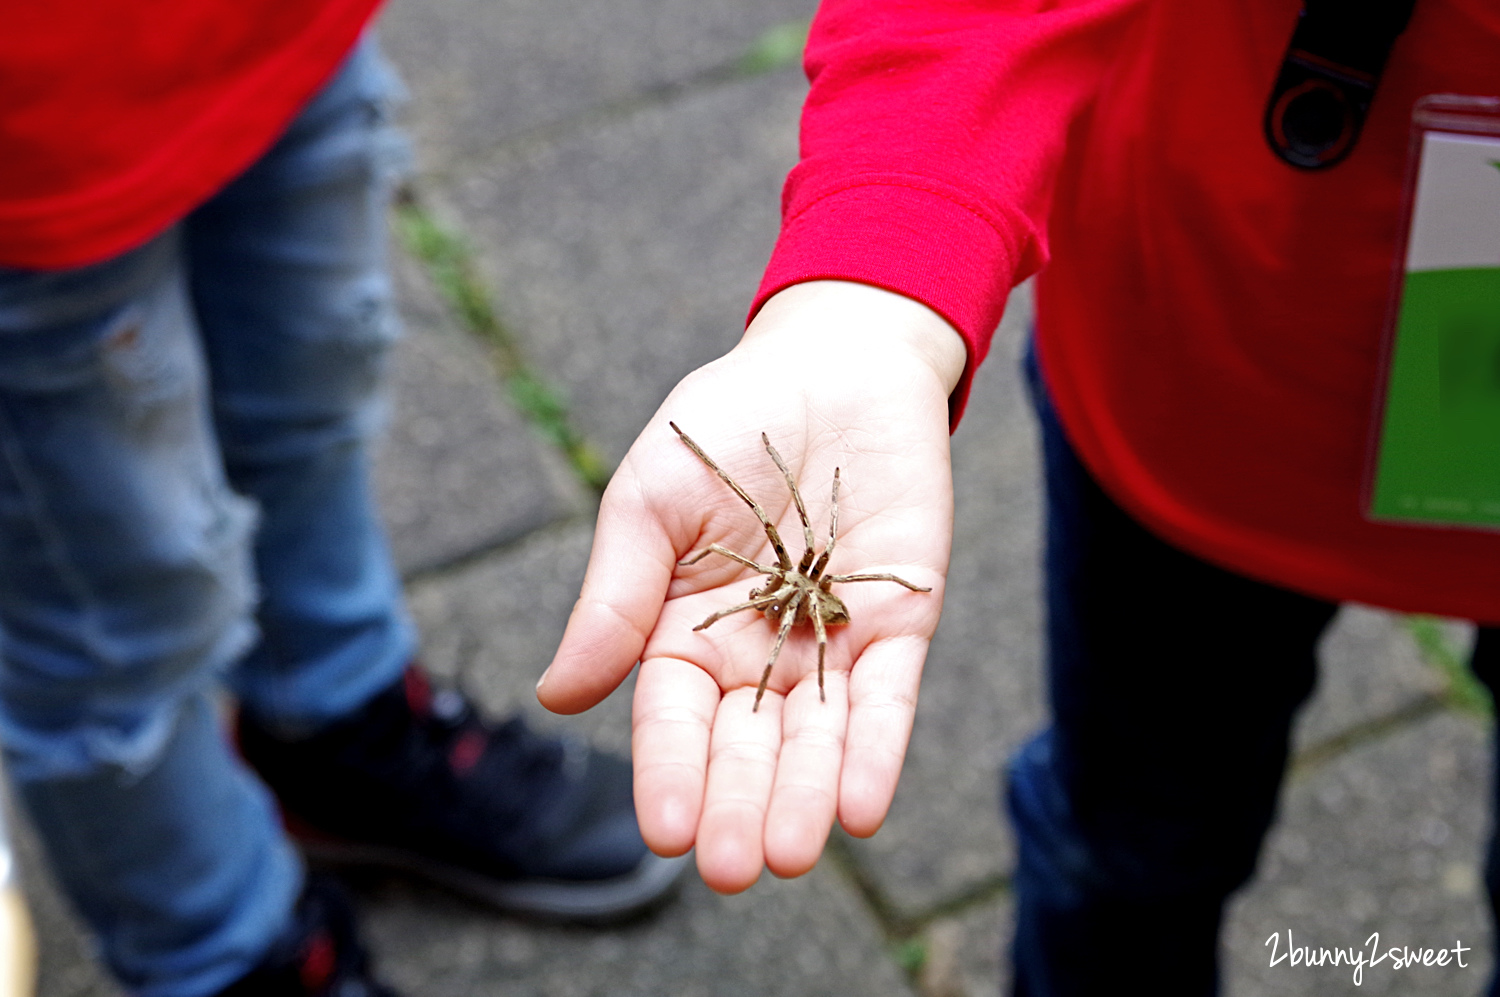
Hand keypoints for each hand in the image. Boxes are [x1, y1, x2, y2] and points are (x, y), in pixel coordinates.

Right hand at [537, 281, 965, 892]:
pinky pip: (887, 696)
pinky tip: (861, 804)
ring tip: (794, 853)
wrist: (831, 361)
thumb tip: (558, 696)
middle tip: (734, 867)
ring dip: (806, 796)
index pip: (673, 719)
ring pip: (817, 737)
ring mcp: (831, 641)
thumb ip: (615, 596)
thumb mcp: (650, 500)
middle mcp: (757, 654)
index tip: (666, 830)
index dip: (669, 773)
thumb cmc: (723, 425)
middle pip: (747, 746)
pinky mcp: (899, 620)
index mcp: (684, 633)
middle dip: (741, 806)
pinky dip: (875, 748)